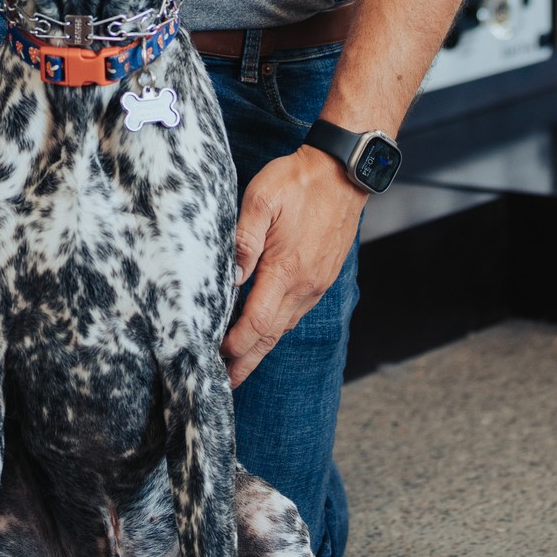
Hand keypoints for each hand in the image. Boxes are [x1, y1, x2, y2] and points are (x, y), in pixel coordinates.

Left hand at [220, 145, 366, 388]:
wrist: (343, 171)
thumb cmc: (298, 181)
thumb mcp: (261, 199)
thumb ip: (243, 240)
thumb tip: (230, 278)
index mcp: (287, 271)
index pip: (256, 323)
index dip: (234, 345)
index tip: (213, 357)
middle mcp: (305, 286)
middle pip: (270, 336)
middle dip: (246, 361)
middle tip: (224, 385)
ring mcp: (317, 283)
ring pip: (285, 326)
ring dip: (261, 347)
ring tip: (240, 363)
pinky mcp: (323, 276)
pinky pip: (297, 311)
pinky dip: (277, 327)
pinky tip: (265, 329)